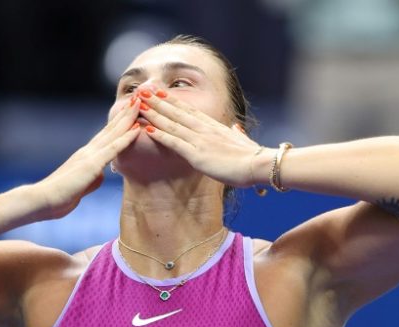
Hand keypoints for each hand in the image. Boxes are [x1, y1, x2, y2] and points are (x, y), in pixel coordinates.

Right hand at [34, 98, 140, 218]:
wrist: (43, 199)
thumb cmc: (59, 197)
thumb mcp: (81, 186)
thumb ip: (92, 178)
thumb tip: (101, 174)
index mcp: (86, 156)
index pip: (106, 136)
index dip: (119, 123)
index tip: (131, 111)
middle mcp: (88, 151)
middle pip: (111, 129)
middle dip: (126, 114)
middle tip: (139, 98)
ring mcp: (90, 156)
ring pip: (114, 133)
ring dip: (128, 118)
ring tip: (140, 103)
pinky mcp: (92, 164)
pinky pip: (113, 149)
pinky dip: (126, 138)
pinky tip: (136, 128)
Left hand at [136, 89, 265, 186]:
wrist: (260, 165)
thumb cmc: (254, 156)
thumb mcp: (243, 141)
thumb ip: (237, 133)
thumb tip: (236, 127)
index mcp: (213, 125)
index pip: (188, 109)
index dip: (171, 100)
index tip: (158, 92)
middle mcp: (204, 129)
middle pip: (176, 111)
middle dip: (156, 101)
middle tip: (141, 90)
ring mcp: (199, 140)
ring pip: (171, 123)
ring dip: (153, 114)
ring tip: (138, 104)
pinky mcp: (197, 154)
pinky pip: (174, 143)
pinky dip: (159, 135)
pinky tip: (146, 129)